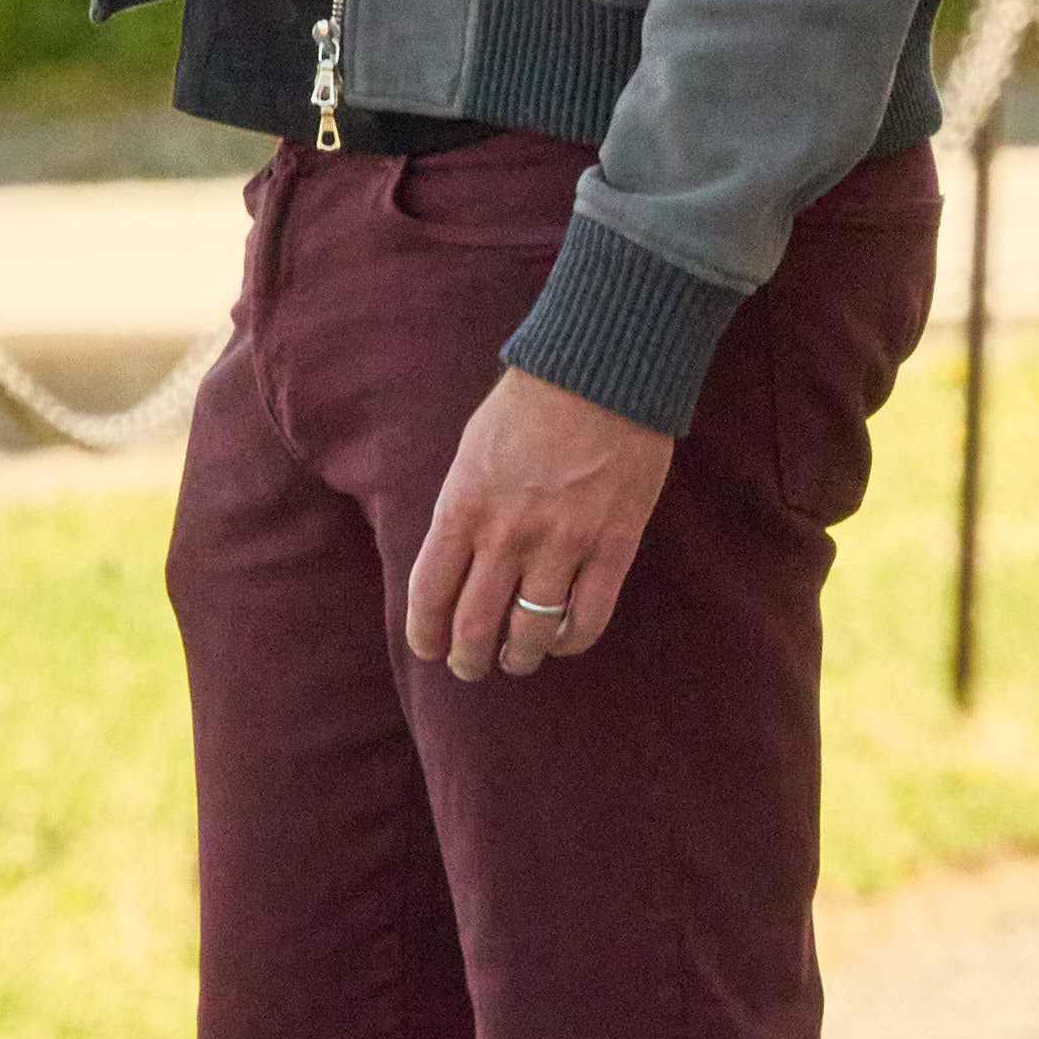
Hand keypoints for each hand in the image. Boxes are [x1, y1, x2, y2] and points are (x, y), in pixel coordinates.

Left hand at [403, 365, 672, 684]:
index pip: (429, 593)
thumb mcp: (472, 451)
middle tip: (469, 668)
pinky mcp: (613, 545)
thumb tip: (458, 565)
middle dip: (466, 659)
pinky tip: (562, 641)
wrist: (602, 370)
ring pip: (530, 633)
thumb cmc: (531, 403)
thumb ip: (463, 509)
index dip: (426, 633)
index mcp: (463, 506)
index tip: (429, 648)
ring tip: (517, 660)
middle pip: (474, 624)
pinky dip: (570, 641)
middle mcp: (506, 534)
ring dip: (518, 657)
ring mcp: (562, 543)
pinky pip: (588, 617)